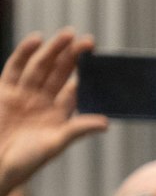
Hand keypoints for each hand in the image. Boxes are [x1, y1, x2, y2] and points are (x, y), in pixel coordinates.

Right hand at [0, 30, 106, 194]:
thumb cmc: (26, 160)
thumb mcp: (56, 144)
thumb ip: (78, 129)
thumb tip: (106, 122)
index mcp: (58, 114)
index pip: (74, 89)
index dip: (85, 75)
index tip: (99, 61)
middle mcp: (42, 101)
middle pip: (59, 73)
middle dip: (73, 57)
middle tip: (88, 40)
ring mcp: (23, 94)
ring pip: (40, 66)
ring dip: (53, 50)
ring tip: (68, 35)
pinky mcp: (5, 90)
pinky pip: (15, 67)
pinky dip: (24, 53)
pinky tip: (37, 39)